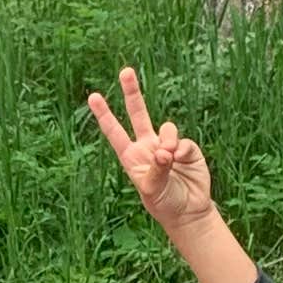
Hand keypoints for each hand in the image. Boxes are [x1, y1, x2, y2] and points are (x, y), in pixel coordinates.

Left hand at [86, 67, 216, 233]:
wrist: (189, 211)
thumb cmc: (164, 203)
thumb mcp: (152, 189)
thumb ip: (156, 168)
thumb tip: (164, 150)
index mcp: (131, 157)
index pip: (114, 132)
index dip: (104, 115)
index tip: (93, 96)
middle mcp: (147, 147)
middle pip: (138, 114)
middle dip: (132, 92)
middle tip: (125, 71)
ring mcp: (167, 145)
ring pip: (166, 128)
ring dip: (168, 139)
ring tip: (169, 158)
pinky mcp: (187, 148)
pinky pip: (183, 141)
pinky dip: (182, 150)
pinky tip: (182, 161)